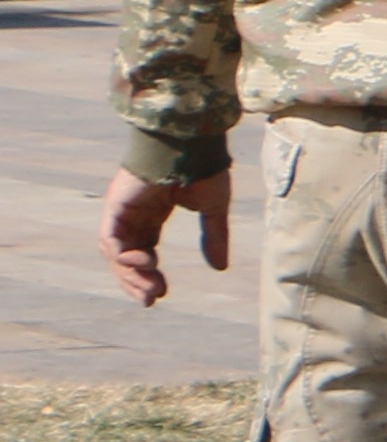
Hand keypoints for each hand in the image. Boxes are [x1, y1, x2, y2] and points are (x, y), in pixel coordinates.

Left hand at [101, 171, 229, 308]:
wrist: (190, 143)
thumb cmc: (203, 168)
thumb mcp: (213, 210)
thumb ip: (214, 237)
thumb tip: (220, 268)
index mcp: (154, 211)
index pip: (144, 248)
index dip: (149, 273)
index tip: (162, 292)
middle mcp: (134, 213)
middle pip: (127, 255)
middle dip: (136, 281)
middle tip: (153, 299)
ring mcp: (122, 210)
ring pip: (116, 253)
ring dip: (130, 275)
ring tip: (151, 289)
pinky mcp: (115, 207)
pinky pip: (110, 239)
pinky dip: (123, 256)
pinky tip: (145, 263)